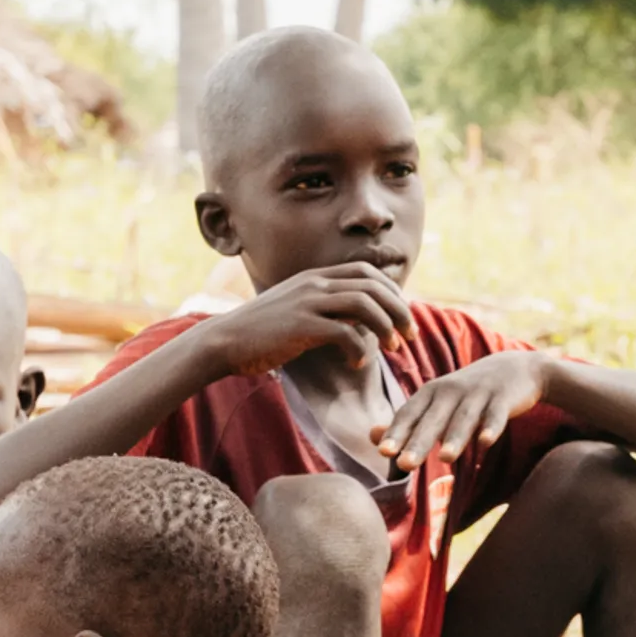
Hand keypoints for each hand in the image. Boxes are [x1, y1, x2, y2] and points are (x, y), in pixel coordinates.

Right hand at [194, 264, 413, 381]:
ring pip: (365, 304)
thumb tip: (360, 321)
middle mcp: (314, 284)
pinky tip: (356, 364)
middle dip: (400, 311)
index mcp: (315, 277)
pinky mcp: (301, 326)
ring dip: (386, 327)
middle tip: (410, 336)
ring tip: (393, 348)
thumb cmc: (262, 333)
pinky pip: (345, 332)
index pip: (367, 272)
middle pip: (374, 286)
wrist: (224, 341)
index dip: (392, 292)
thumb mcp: (297, 309)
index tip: (402, 317)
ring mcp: (308, 302)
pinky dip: (359, 349)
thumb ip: (326, 308)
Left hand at [376, 350, 552, 468]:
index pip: (410, 414)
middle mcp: (451, 392)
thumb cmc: (467, 394)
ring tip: (446, 458)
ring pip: (464, 418)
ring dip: (455, 437)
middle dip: (419, 441)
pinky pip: (496, 415)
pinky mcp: (503, 399)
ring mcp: (478, 394)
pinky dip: (491, 427)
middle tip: (405, 464)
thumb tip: (372, 438)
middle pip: (433, 420)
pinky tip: (485, 442)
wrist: (515, 368)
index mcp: (431, 393)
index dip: (397, 432)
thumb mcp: (435, 403)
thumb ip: (406, 422)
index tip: (384, 452)